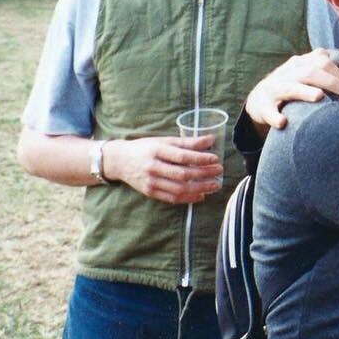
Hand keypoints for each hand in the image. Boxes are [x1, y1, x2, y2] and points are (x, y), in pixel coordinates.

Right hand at [102, 136, 222, 203]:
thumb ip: (187, 142)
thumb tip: (211, 139)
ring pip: (179, 188)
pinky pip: (172, 198)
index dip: (201, 158)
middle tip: (219, 171)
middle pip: (183, 174)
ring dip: (200, 188)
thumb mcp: (164, 140)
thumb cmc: (145, 148)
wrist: (119, 161)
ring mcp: (150, 182)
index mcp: (157, 150)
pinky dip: (188, 198)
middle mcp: (153, 167)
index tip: (215, 158)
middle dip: (204, 174)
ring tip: (215, 185)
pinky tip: (201, 195)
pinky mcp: (150, 193)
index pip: (183, 156)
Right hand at [245, 48, 338, 132]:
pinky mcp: (263, 106)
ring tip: (319, 96)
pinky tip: (283, 122)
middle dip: (331, 81)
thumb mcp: (305, 73)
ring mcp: (275, 88)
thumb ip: (325, 69)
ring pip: (291, 88)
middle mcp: (288, 73)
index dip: (338, 73)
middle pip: (310, 72)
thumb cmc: (292, 86)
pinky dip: (275, 117)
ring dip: (305, 92)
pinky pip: (269, 111)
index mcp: (300, 63)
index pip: (321, 61)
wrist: (259, 99)